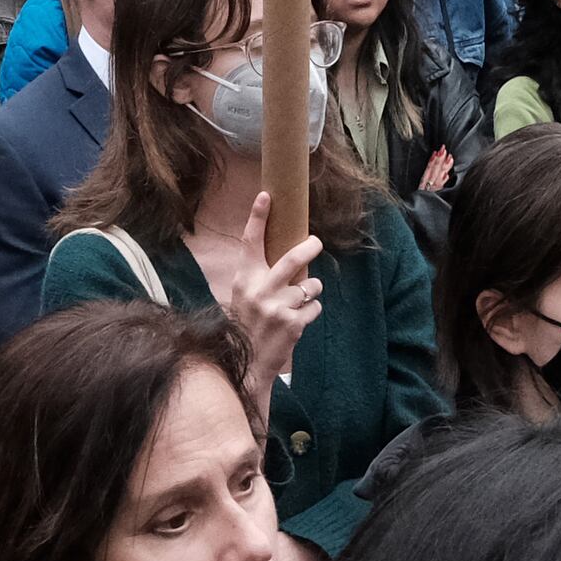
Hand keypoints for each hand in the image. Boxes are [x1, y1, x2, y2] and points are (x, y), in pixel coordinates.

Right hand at [232, 200, 326, 401]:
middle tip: (316, 242)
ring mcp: (277, 307)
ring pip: (310, 286)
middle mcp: (259, 290)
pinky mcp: (293, 323)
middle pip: (291, 259)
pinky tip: (297, 322)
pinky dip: (311, 312)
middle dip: (309, 248)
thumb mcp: (244, 297)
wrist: (247, 364)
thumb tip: (291, 256)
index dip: (258, 217)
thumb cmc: (247, 326)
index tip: (266, 196)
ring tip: (298, 303)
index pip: (249, 242)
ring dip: (311, 291)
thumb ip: (261, 277)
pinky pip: (314, 307)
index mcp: (244, 279)